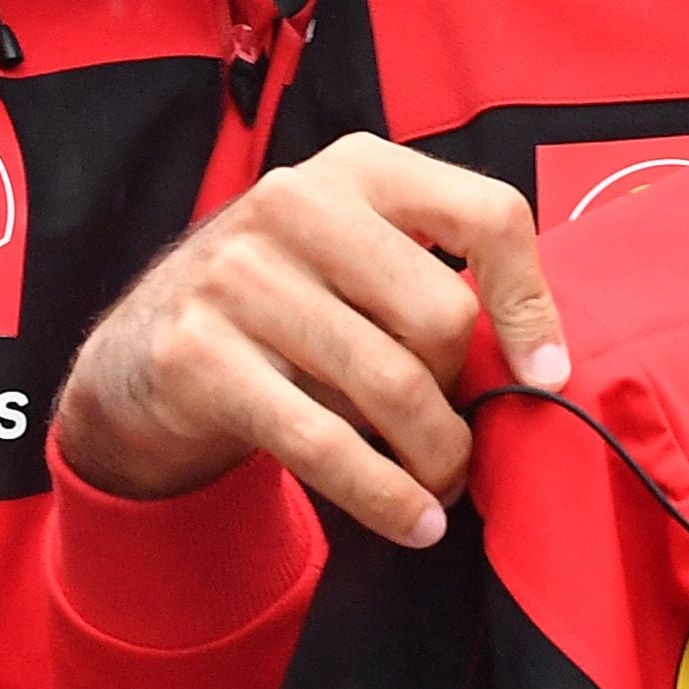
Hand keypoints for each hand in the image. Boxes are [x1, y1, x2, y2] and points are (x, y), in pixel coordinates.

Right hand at [53, 133, 567, 548]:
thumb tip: (539, 365)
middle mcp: (296, 203)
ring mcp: (239, 275)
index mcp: (359, 167)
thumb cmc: (286, 303)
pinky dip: (384, 496)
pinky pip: (324, 442)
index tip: (548, 374)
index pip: (488, 215)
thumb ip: (432, 278)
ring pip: (391, 385)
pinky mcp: (199, 354)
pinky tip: (413, 522)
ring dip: (435, 457)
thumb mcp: (356, 254)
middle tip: (459, 438)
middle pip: (443, 315)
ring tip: (443, 485)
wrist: (140, 350)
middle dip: (464, 395)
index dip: (533, 303)